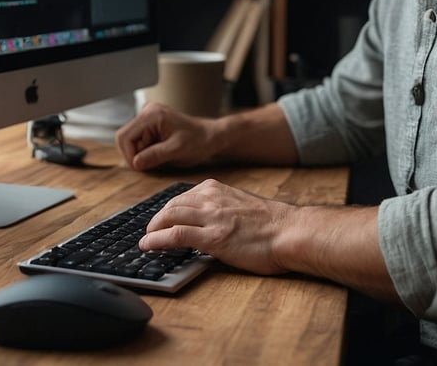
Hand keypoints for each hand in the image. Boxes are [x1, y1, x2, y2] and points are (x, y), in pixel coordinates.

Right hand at [115, 102, 217, 170]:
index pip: (125, 136)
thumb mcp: (176, 151)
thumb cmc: (198, 141)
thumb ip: (154, 156)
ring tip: (160, 157)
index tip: (141, 167)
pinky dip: (146, 151)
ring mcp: (148, 117)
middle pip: (125, 138)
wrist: (210, 137)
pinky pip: (139, 141)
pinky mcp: (151, 125)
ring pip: (131, 142)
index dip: (129, 155)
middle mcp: (147, 112)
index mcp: (152, 114)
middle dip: (135, 155)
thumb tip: (134, 163)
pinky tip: (160, 152)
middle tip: (152, 163)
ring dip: (142, 154)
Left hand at [140, 178, 293, 275]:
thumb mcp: (241, 205)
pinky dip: (157, 240)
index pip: (182, 196)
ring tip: (146, 239)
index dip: (167, 210)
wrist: (290, 231)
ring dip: (152, 229)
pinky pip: (175, 235)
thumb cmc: (272, 224)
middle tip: (150, 231)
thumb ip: (223, 208)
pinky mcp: (212, 238)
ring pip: (169, 217)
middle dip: (156, 219)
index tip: (160, 219)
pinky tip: (148, 245)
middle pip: (171, 205)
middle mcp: (211, 198)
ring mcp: (211, 217)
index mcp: (217, 189)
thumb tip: (210, 221)